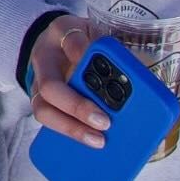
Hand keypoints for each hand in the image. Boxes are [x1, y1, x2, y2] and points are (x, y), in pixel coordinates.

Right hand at [26, 13, 110, 147]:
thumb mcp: (96, 32)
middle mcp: (44, 59)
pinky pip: (48, 124)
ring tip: (98, 141)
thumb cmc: (83, 40)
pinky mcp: (41, 104)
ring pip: (43, 110)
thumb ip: (112, 48)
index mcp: (62, 33)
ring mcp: (37, 84)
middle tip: (104, 121)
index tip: (100, 66)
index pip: (70, 39)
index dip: (83, 53)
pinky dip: (67, 137)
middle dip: (77, 106)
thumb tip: (142, 74)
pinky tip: (87, 148)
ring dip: (70, 128)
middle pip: (50, 86)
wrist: (57, 43)